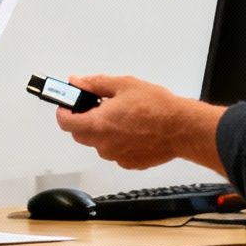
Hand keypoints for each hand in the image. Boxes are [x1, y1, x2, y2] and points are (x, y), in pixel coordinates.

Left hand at [53, 74, 196, 170]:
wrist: (182, 128)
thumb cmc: (157, 107)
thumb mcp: (123, 85)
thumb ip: (95, 84)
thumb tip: (77, 82)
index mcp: (97, 124)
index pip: (65, 122)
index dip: (63, 111)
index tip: (68, 104)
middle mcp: (103, 144)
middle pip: (79, 134)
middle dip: (83, 120)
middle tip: (97, 106)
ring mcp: (116, 156)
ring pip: (99, 143)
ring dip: (103, 131)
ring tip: (122, 117)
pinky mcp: (129, 163)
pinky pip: (115, 152)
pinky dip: (118, 142)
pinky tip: (134, 130)